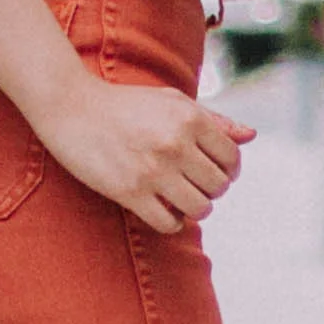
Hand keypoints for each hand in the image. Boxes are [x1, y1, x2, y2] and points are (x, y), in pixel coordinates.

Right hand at [41, 75, 252, 233]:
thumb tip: (251, 136)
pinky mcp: (130, 192)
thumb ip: (213, 119)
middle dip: (211, 190)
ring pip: (199, 209)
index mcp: (190, 118)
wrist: (71, 106)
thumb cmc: (125, 104)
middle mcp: (175, 143)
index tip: (213, 171)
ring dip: (194, 209)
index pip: (232, 158)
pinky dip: (171, 222)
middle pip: (219, 186)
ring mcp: (153, 170)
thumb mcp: (172, 101)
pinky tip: (161, 209)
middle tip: (194, 185)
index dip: (228, 169)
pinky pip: (169, 223)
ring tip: (180, 200)